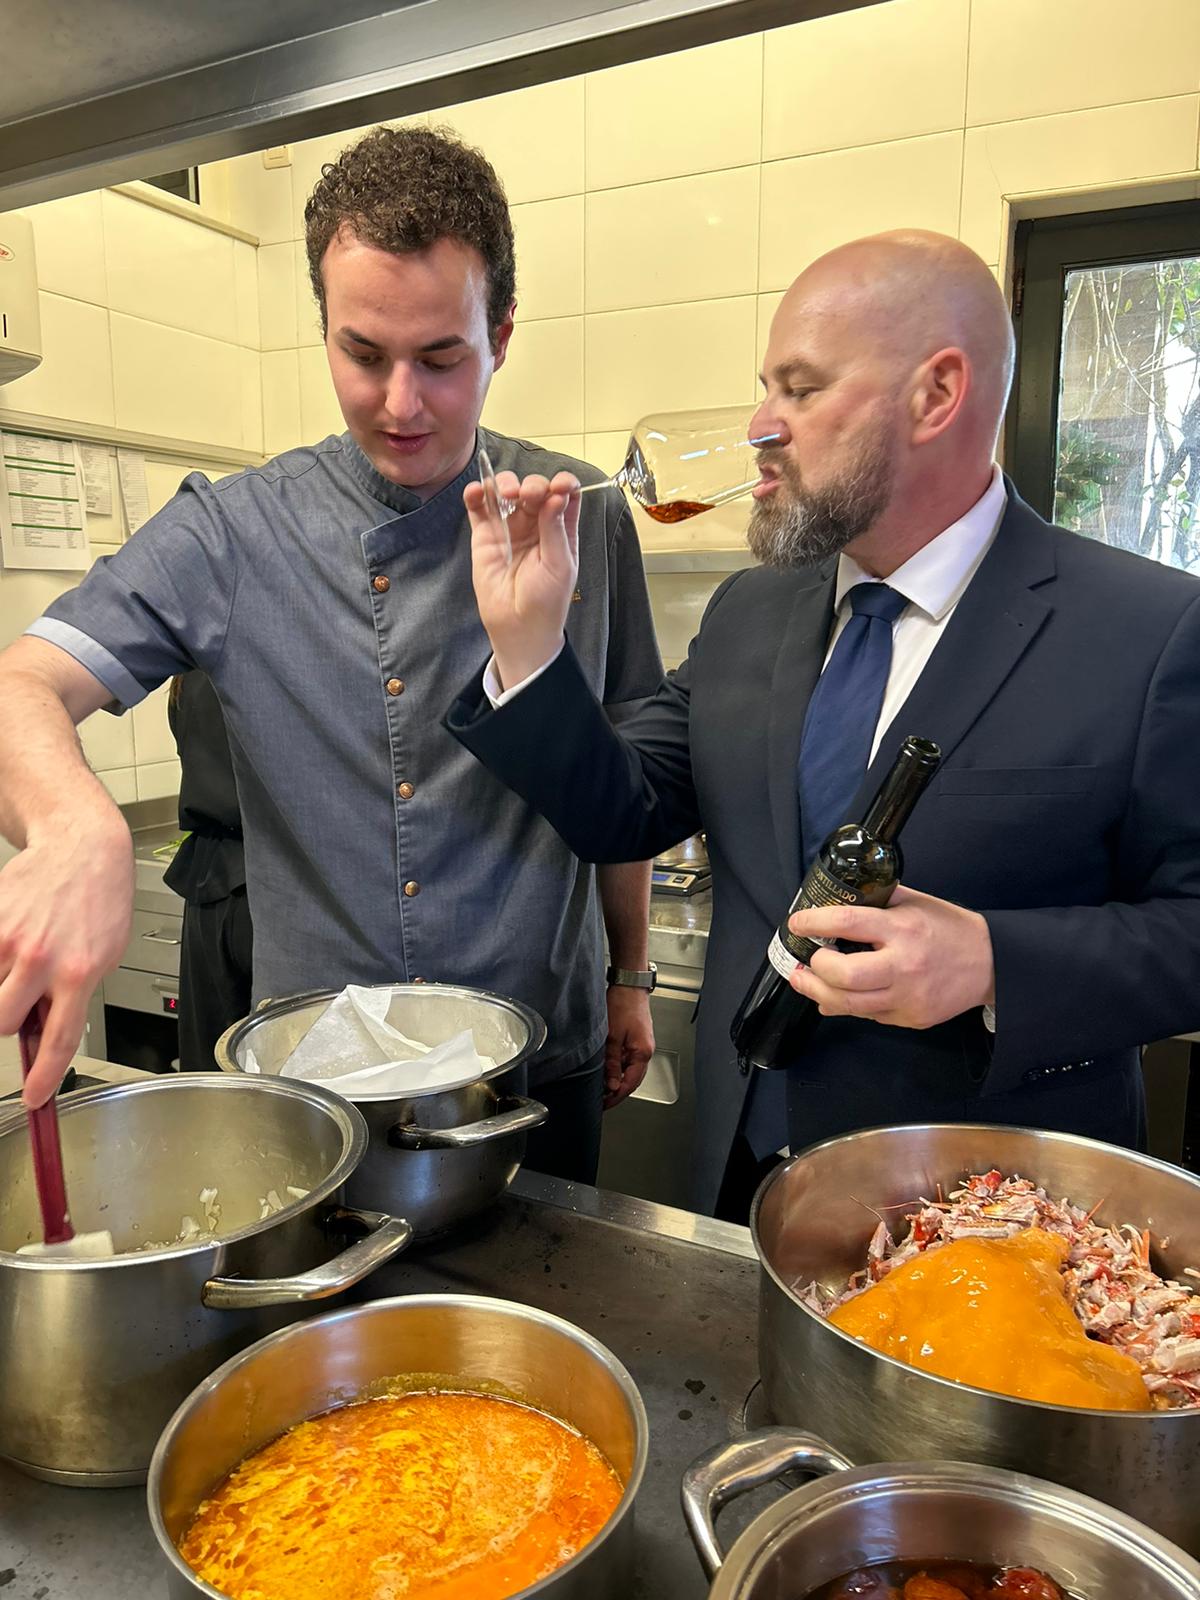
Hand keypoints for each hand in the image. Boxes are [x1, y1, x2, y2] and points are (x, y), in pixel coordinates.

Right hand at [0, 823, 133, 1105]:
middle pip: (3, 1022)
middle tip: (24, 996)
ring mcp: (10, 940)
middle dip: (11, 1018)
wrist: (82, 848)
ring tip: (24, 956)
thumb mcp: (105, 955)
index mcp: (80, 973)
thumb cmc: (99, 901)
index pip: (58, 1040)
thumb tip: (43, 1029)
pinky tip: (13, 940)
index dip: (44, 1077)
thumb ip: (75, 994)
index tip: (34, 1097)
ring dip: (0, 984)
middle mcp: (42, 959)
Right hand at [464, 469, 580, 689]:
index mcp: (560, 528)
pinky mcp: (484, 535)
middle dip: (533, 485)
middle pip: (535, 488)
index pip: (564, 494)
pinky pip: (479, 508)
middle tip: (529, 496)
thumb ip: (556, 528)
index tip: (558, 486)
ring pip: (506, 492)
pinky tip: (477, 491)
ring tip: (506, 495)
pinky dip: (476, 494)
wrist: (518, 628)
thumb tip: (556, 495)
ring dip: (506, 484)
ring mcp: (508, 526)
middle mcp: (536, 522)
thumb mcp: (560, 565)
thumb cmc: (546, 601)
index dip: (562, 483)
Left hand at [602, 985, 654, 1108]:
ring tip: (604, 1088)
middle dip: (618, 1092)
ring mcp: (643, 1045)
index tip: (605, 1104)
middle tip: (603, 1101)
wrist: (629, 985)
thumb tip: (611, 1084)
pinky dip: (620, 1069)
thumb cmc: (623, 1005)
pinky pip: (630, 1060)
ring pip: (631, 1071)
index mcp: (643, 1053)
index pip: (630, 1084)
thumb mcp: (612, 1037)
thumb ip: (612, 1063)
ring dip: (619, 1081)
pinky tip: (609, 1071)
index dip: (617, 1096)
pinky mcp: (638, 1040)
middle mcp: (646, 1051)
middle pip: (633, 1080)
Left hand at [787, 884, 994, 1029]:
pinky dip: (848, 1006)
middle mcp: (903, 965)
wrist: (991, 963)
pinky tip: (837, 996)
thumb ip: (877, 900)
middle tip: (804, 960)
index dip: (814, 923)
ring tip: (805, 981)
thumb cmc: (951, 929)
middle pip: (842, 975)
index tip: (798, 923)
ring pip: (849, 1004)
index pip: (846, 923)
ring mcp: (907, 997)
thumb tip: (838, 899)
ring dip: (818, 993)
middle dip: (814, 967)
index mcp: (902, 929)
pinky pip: (869, 1015)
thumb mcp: (915, 902)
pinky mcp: (911, 1018)